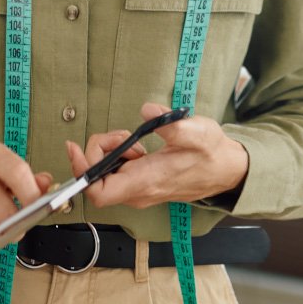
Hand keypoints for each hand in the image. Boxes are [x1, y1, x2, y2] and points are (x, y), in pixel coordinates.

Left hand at [65, 102, 248, 209]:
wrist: (227, 170)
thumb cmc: (212, 153)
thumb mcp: (197, 132)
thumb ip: (172, 124)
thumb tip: (148, 111)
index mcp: (147, 182)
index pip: (100, 193)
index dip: (82, 172)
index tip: (75, 147)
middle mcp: (138, 192)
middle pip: (96, 180)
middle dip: (98, 152)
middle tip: (121, 135)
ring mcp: (139, 190)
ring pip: (105, 175)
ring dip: (110, 151)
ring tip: (133, 138)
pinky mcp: (141, 184)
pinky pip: (116, 172)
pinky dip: (118, 154)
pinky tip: (136, 144)